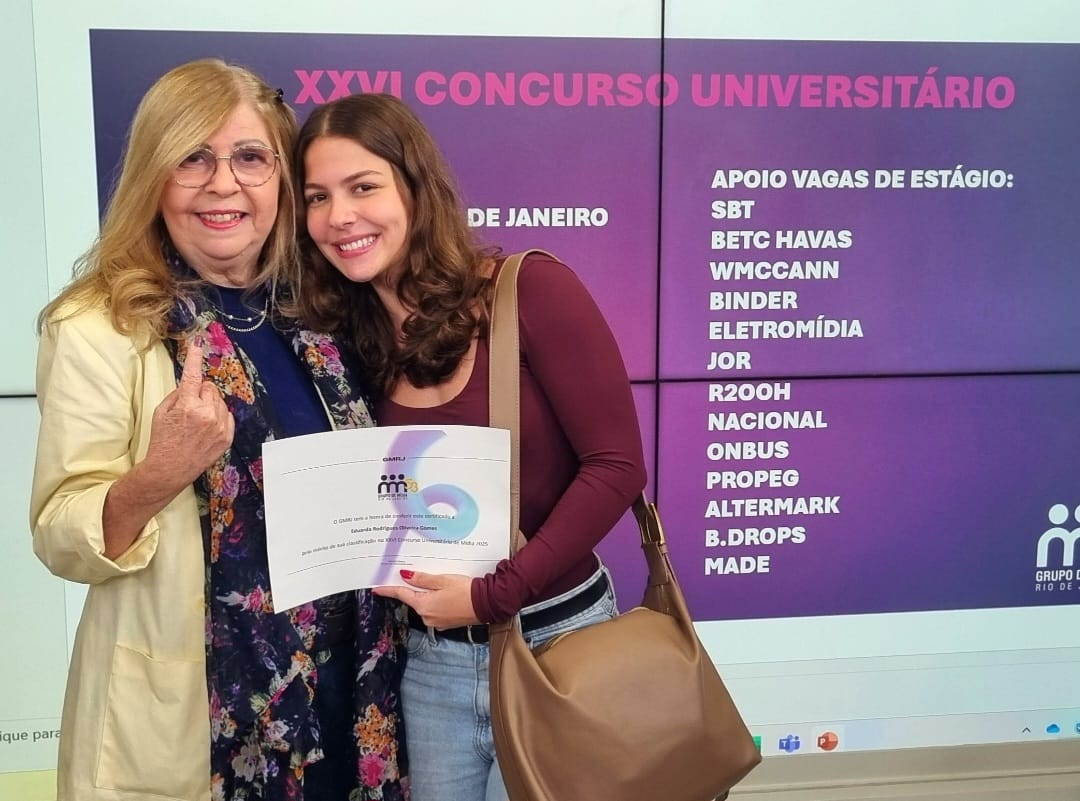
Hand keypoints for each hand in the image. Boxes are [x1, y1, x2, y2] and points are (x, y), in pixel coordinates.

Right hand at [144, 342, 233, 487]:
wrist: (170, 469)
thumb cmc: (163, 440)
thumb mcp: (161, 412)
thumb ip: (178, 394)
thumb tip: (190, 384)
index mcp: (187, 405)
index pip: (192, 375)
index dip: (194, 357)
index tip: (198, 342)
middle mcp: (206, 413)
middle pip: (209, 388)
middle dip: (200, 393)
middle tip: (189, 408)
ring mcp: (219, 425)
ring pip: (219, 401)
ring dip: (210, 405)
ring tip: (196, 422)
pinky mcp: (227, 436)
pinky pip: (227, 415)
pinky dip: (218, 417)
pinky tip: (206, 428)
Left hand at [374, 571, 479, 628]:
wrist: (486, 604)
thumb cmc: (465, 591)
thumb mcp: (442, 580)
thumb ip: (421, 579)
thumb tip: (404, 576)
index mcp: (423, 605)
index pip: (401, 595)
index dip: (388, 590)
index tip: (376, 589)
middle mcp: (427, 616)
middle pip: (414, 600)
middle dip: (415, 589)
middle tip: (417, 576)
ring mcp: (436, 622)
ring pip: (426, 605)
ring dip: (428, 596)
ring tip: (440, 584)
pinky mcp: (446, 623)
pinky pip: (435, 610)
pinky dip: (437, 602)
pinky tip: (447, 595)